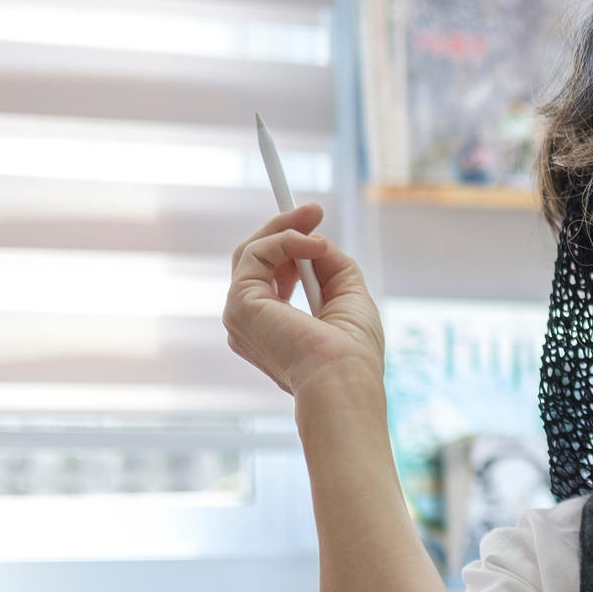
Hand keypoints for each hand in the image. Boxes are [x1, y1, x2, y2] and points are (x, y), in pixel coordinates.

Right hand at [223, 204, 384, 397]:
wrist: (343, 381)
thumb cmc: (352, 354)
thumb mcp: (348, 298)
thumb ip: (331, 266)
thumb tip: (318, 240)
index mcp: (273, 327)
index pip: (270, 276)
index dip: (289, 245)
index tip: (313, 221)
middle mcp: (250, 323)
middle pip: (256, 260)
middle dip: (285, 228)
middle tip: (314, 210)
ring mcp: (240, 314)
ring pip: (252, 252)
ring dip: (286, 229)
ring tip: (315, 221)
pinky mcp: (240, 304)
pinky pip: (256, 254)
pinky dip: (285, 240)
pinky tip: (314, 245)